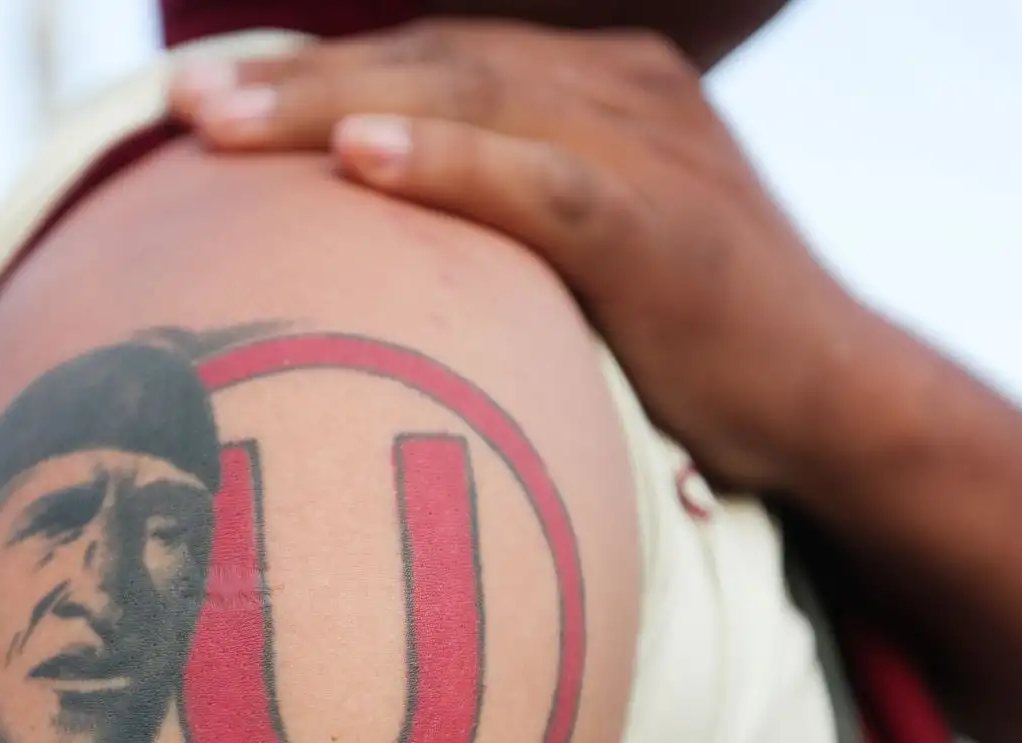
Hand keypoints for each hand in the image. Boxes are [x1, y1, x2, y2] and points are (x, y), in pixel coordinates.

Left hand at [170, 21, 900, 494]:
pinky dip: (451, 164)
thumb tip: (377, 255)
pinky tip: (363, 162)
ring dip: (334, 106)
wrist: (837, 403)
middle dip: (298, 82)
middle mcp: (618, 89)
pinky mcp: (665, 226)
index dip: (317, 79)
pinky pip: (544, 183)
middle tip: (184, 107)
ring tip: (220, 124)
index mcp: (593, 86)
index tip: (204, 107)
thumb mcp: (586, 258)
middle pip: (431, 59)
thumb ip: (499, 227)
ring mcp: (647, 147)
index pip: (433, 59)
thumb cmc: (690, 343)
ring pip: (470, 98)